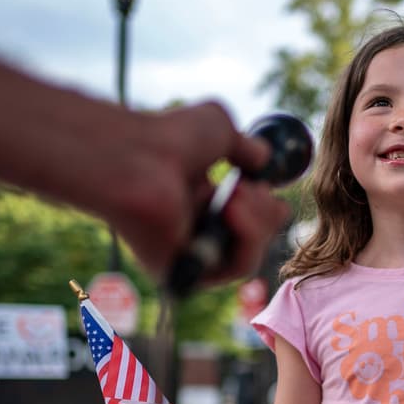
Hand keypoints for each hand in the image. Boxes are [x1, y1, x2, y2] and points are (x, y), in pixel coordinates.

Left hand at [106, 101, 289, 281]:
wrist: (138, 157)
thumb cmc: (168, 139)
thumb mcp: (219, 130)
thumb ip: (246, 146)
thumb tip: (263, 156)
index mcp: (196, 200)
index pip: (245, 217)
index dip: (264, 203)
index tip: (263, 182)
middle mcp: (192, 231)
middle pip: (253, 239)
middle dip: (265, 211)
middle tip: (247, 186)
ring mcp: (187, 256)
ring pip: (248, 256)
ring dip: (258, 222)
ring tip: (237, 195)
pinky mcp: (185, 274)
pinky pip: (236, 268)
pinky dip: (246, 238)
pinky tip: (230, 210)